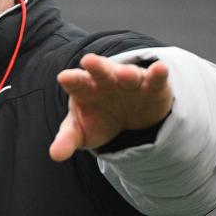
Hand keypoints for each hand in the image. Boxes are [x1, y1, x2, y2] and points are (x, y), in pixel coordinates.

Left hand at [49, 53, 172, 161]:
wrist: (128, 120)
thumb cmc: (98, 119)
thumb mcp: (81, 132)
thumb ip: (67, 140)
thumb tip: (55, 155)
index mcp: (84, 88)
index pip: (76, 83)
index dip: (71, 80)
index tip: (64, 77)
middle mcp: (107, 80)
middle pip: (100, 71)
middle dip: (96, 66)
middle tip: (88, 60)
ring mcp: (130, 81)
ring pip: (129, 74)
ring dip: (128, 73)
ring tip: (125, 74)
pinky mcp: (153, 87)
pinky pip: (156, 79)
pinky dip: (158, 74)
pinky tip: (160, 68)